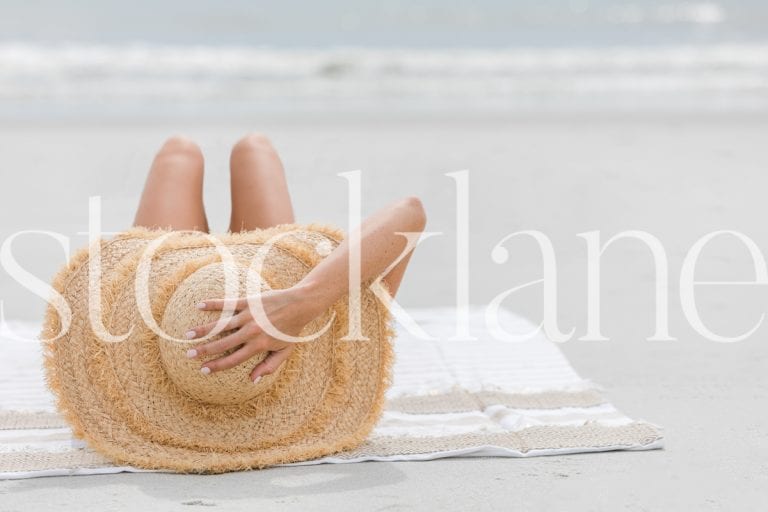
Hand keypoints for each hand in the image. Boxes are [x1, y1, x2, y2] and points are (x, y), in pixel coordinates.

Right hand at [184, 285, 320, 382]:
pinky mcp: (249, 302)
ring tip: (187, 335)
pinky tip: (199, 305)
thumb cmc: (291, 330)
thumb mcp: (284, 352)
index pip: (233, 359)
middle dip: (204, 351)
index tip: (203, 370)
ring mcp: (248, 316)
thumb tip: (253, 380)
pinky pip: (228, 303)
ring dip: (203, 330)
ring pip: (221, 325)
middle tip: (189, 355)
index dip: (217, 366)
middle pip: (222, 344)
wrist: (300, 305)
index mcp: (258, 346)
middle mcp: (250, 332)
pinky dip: (213, 304)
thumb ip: (269, 366)